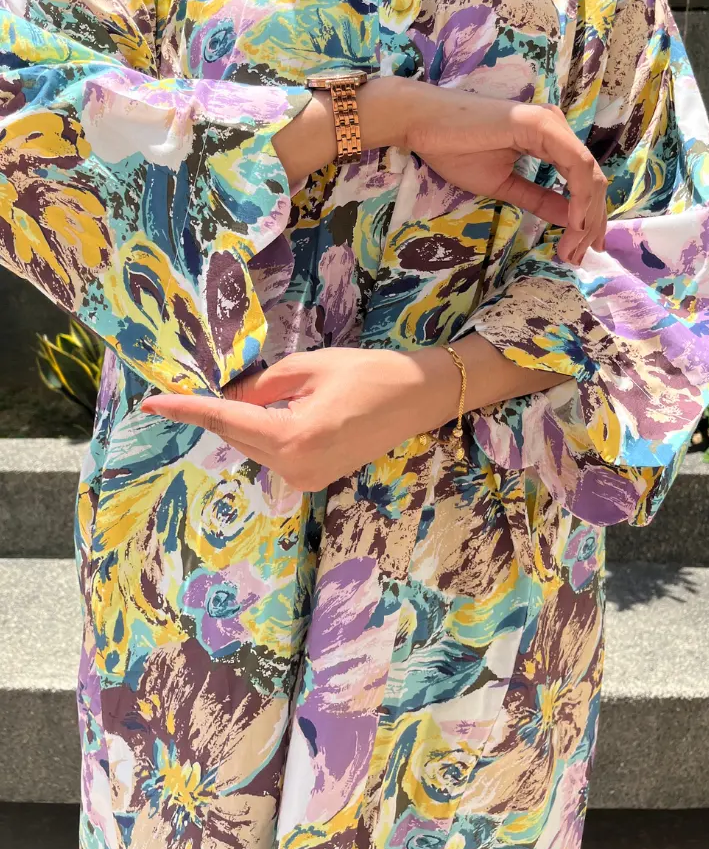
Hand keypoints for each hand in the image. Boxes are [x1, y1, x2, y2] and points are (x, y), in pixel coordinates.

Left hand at [141, 348, 456, 491]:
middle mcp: (294, 467)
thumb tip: (223, 396)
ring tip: (245, 391)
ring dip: (241, 421)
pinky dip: (262, 432)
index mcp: (292, 437)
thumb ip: (259, 386)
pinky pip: (273, 454)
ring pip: (252, 447)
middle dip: (216, 410)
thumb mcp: (307, 368)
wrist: (417, 399)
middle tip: (196, 384)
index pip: (225, 420)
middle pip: (236, 436)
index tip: (152, 403)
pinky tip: (270, 410)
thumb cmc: (367, 373)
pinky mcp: (314, 480)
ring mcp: (305, 479)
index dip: (187, 408)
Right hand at [275, 77, 606, 266]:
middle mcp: (556, 127)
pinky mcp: (541, 126)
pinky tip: (573, 222)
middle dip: (591, 223)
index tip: (580, 249)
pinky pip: (575, 165)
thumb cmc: (454, 149)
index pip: (581, 180)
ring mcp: (551, 124)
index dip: (588, 216)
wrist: (423, 124)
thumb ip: (538, 199)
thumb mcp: (504, 184)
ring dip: (587, 216)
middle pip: (592, 180)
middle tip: (580, 257)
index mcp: (549, 139)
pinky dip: (579, 196)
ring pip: (589, 175)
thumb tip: (570, 220)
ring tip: (575, 247)